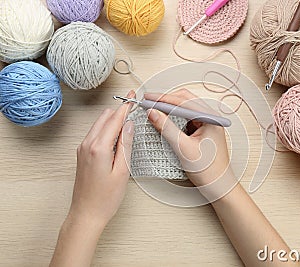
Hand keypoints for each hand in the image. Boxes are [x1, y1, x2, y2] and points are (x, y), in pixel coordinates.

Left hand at [68, 90, 134, 228]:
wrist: (86, 214)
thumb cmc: (105, 198)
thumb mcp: (122, 171)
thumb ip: (125, 145)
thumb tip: (129, 125)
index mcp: (98, 147)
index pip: (114, 119)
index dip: (126, 106)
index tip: (133, 96)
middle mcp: (87, 144)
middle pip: (105, 118)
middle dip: (119, 109)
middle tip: (133, 104)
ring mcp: (82, 149)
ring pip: (99, 124)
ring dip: (112, 118)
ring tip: (127, 116)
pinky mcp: (82, 154)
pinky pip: (95, 133)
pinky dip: (106, 127)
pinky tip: (116, 131)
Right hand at [145, 89, 235, 199]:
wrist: (218, 186)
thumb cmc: (209, 170)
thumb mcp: (183, 148)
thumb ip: (167, 128)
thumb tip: (153, 113)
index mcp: (210, 118)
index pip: (183, 101)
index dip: (163, 98)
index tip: (148, 99)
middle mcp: (210, 118)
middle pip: (185, 100)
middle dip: (166, 100)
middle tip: (149, 102)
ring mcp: (206, 124)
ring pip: (184, 109)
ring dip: (169, 108)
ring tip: (154, 111)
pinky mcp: (202, 131)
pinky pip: (186, 119)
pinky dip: (174, 118)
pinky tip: (164, 121)